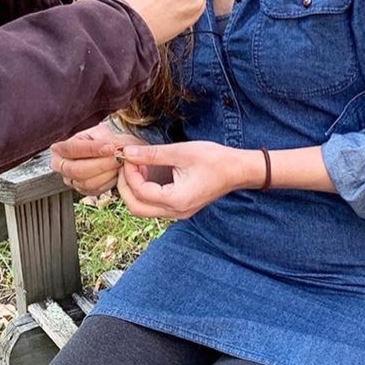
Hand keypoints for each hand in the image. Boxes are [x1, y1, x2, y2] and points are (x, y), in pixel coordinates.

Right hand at [49, 123, 147, 196]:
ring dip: (107, 173)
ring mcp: (71, 181)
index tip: (110, 147)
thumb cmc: (100, 141)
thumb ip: (106, 138)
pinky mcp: (82, 191)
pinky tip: (115, 172)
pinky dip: (109, 181)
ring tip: (119, 163)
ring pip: (87, 182)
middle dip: (100, 165)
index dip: (92, 149)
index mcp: (60, 149)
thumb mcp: (100, 132)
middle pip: (77, 170)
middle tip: (117, 158)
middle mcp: (61, 167)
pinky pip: (95, 190)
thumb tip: (114, 147)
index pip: (72, 149)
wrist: (108, 152)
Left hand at [116, 141, 260, 218]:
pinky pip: (155, 204)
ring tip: (138, 167)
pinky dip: (146, 191)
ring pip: (144, 209)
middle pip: (137, 208)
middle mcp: (176, 212)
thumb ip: (152, 154)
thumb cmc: (214, 160)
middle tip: (126, 166)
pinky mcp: (180, 207)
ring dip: (135, 189)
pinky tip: (149, 172)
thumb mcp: (181, 152)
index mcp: (176, 200)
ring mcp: (178, 212)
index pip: (140, 192)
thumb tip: (128, 152)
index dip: (130, 174)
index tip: (129, 156)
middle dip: (126, 187)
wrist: (238, 170)